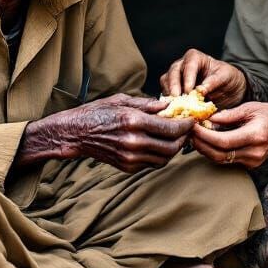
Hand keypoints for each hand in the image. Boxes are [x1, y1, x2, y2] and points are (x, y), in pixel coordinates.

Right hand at [24, 94, 194, 173]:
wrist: (76, 133)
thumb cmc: (98, 112)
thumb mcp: (122, 100)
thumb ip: (148, 104)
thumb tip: (169, 105)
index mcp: (134, 121)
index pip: (171, 128)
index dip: (186, 125)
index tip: (191, 120)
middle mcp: (134, 142)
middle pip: (172, 147)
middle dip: (183, 139)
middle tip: (186, 130)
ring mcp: (130, 157)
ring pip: (164, 158)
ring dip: (174, 149)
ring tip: (175, 138)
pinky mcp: (127, 167)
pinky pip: (152, 164)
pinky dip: (160, 155)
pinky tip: (159, 144)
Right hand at [160, 49, 247, 109]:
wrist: (229, 90)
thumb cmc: (228, 78)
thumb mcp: (226, 77)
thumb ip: (214, 81)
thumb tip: (200, 90)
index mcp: (195, 58)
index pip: (189, 65)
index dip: (188, 77)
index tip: (189, 91)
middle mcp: (182, 65)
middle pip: (173, 72)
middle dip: (174, 86)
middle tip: (177, 99)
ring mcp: (176, 77)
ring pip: (166, 82)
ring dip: (169, 94)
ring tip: (175, 106)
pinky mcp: (173, 90)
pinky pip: (166, 94)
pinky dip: (169, 102)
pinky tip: (175, 110)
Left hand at [192, 103, 267, 168]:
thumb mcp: (251, 108)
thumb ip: (229, 115)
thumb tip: (208, 119)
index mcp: (255, 135)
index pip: (223, 141)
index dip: (204, 135)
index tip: (192, 126)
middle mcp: (254, 152)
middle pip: (219, 155)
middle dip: (200, 144)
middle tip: (188, 132)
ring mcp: (253, 161)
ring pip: (221, 160)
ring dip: (204, 149)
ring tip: (194, 136)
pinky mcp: (250, 165)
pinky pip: (227, 160)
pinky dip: (214, 151)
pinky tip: (206, 141)